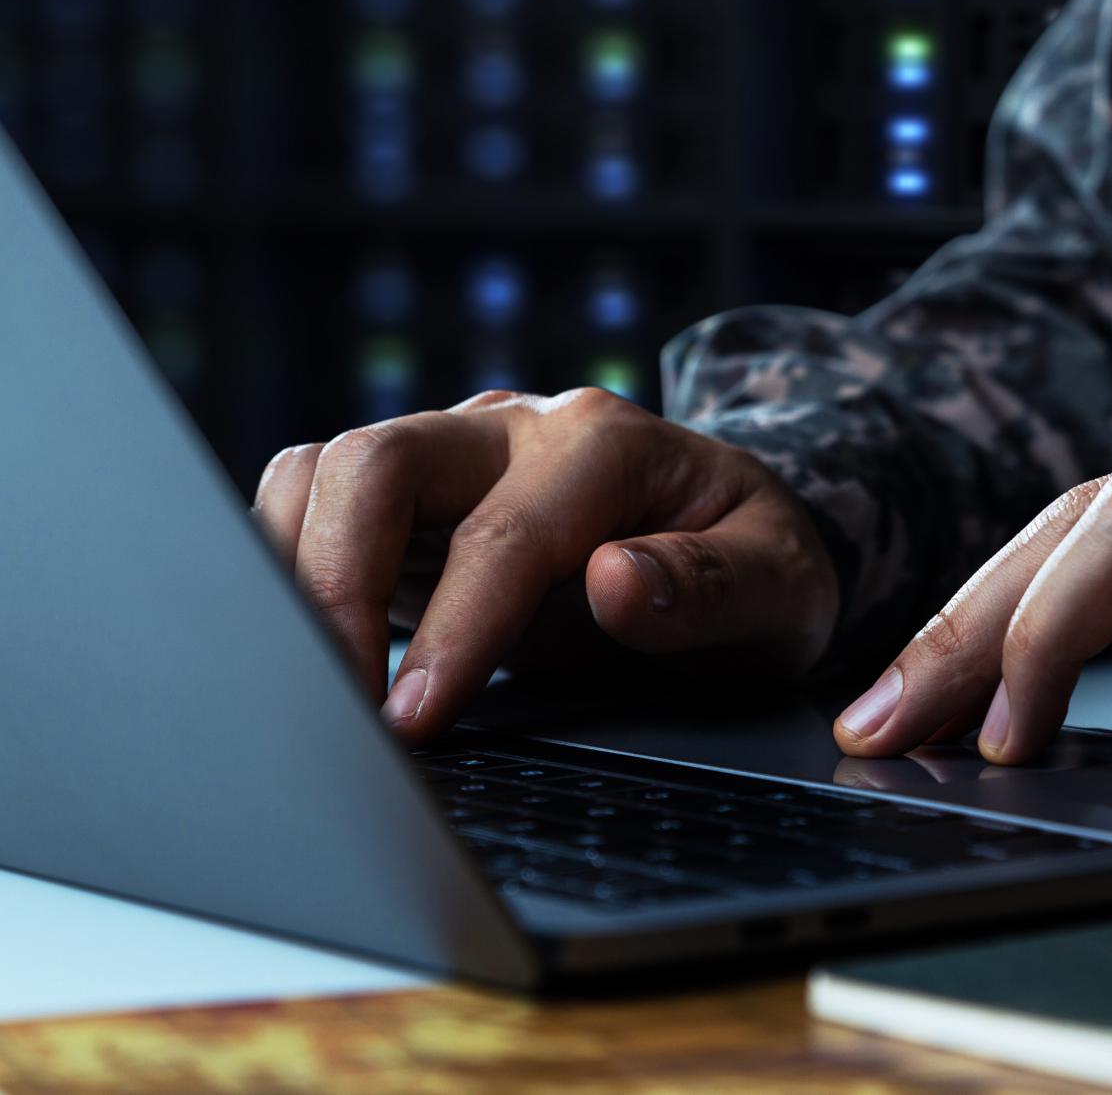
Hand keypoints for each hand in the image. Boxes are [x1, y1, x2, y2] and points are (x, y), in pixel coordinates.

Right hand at [253, 388, 837, 742]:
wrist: (739, 542)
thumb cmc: (760, 567)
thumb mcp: (783, 588)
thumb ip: (712, 586)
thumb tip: (617, 581)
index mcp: (610, 444)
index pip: (507, 533)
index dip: (456, 631)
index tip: (416, 721)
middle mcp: (518, 431)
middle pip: (379, 461)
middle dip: (336, 580)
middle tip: (336, 703)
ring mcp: (457, 457)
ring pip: (327, 472)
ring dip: (295, 571)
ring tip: (310, 687)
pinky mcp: (416, 501)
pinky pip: (317, 505)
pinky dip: (288, 567)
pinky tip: (306, 651)